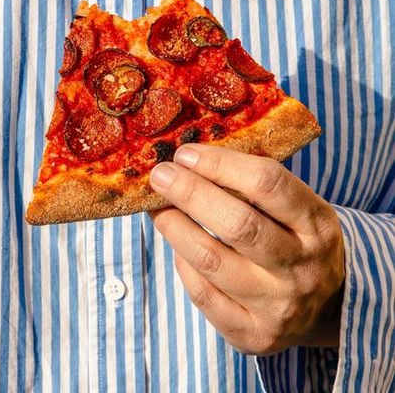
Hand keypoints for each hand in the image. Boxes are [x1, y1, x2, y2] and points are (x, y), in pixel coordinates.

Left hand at [149, 144, 344, 354]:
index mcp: (317, 224)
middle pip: (237, 224)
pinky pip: (203, 295)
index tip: (186, 154)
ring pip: (211, 260)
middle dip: (190, 193)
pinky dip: (184, 265)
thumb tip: (192, 160)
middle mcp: (301, 267)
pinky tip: (179, 247)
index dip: (220, 164)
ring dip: (174, 227)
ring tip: (158, 208)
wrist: (332, 309)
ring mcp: (278, 306)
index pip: (267, 184)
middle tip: (160, 176)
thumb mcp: (298, 208)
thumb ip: (255, 186)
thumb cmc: (300, 241)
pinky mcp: (254, 335)